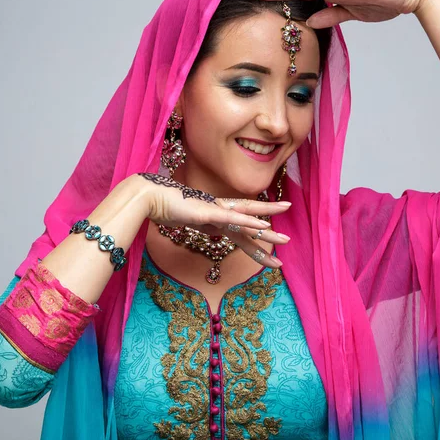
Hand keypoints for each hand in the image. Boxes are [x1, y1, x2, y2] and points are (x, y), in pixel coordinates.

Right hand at [135, 173, 291, 267]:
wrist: (151, 197)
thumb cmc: (167, 208)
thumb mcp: (190, 221)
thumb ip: (203, 224)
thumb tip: (212, 230)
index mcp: (216, 217)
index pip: (240, 229)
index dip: (256, 235)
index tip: (271, 242)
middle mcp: (220, 213)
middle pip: (249, 225)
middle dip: (269, 235)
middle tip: (288, 241)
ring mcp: (216, 211)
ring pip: (247, 222)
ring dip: (266, 232)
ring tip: (284, 239)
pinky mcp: (208, 213)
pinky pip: (233, 219)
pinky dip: (249, 222)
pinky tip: (263, 226)